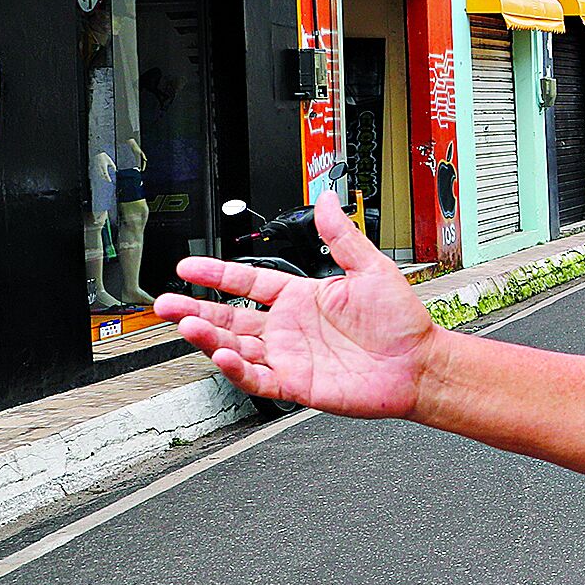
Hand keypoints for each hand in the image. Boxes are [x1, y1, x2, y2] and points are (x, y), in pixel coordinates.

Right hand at [157, 194, 439, 419]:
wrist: (419, 364)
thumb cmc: (401, 321)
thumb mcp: (371, 269)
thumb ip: (342, 236)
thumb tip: (325, 201)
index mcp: (302, 297)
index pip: (248, 283)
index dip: (217, 275)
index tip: (188, 267)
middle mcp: (290, 327)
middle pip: (230, 316)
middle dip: (195, 309)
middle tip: (165, 303)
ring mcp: (290, 356)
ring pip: (236, 346)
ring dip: (208, 336)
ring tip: (185, 324)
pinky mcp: (296, 383)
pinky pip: (257, 377)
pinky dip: (236, 368)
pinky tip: (221, 354)